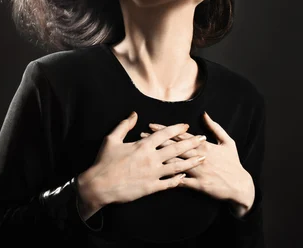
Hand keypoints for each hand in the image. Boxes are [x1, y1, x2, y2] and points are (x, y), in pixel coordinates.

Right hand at [88, 111, 206, 206]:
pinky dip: (178, 179)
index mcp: (143, 145)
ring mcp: (152, 173)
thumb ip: (125, 125)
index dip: (177, 128)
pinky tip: (185, 176)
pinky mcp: (151, 187)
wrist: (99, 185)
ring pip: (177, 166)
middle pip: (176, 148)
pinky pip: (168, 183)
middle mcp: (151, 158)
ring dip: (191, 161)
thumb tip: (134, 114)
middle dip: (192, 143)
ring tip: (203, 158)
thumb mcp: (112, 139)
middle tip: (203, 140)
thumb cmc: (104, 161)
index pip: (164, 134)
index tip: (186, 126)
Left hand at [141, 112, 250, 202]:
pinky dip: (170, 178)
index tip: (151, 125)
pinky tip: (158, 176)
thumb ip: (215, 127)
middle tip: (141, 136)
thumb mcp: (228, 142)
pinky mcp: (200, 185)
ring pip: (176, 162)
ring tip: (145, 153)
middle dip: (157, 141)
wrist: (241, 186)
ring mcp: (199, 171)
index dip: (165, 129)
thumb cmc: (233, 163)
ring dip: (159, 157)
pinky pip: (182, 181)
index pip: (181, 135)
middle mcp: (200, 156)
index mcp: (205, 145)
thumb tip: (205, 114)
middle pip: (174, 146)